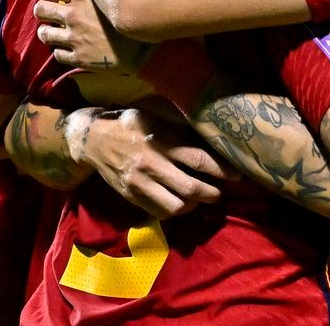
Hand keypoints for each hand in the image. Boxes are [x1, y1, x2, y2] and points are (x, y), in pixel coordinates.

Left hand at [34, 0, 148, 73]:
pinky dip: (61, 50)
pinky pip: (57, 54)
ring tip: (55, 33)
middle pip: (40, 10)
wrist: (144, 47)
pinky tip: (68, 48)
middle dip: (42, 11)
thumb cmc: (131, 17)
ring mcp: (73, 38)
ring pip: (43, 34)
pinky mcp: (77, 57)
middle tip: (50, 14)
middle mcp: (72, 15)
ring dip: (48, 32)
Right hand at [64, 106, 230, 218]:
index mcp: (161, 143)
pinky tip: (180, 204)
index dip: (221, 170)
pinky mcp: (132, 197)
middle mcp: (152, 166)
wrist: (92, 139)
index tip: (237, 175)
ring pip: (175, 206)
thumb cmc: (128, 123)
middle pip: (190, 188)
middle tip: (220, 192)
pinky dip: (174, 211)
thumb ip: (177, 130)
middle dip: (212, 193)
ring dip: (193, 205)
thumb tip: (206, 137)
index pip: (198, 160)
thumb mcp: (153, 117)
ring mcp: (141, 184)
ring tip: (200, 199)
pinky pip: (158, 212)